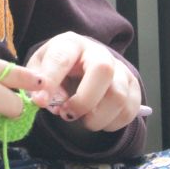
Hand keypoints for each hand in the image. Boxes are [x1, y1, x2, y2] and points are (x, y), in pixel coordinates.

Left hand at [26, 32, 142, 132]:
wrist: (81, 64)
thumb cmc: (57, 67)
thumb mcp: (39, 68)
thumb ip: (37, 83)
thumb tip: (44, 100)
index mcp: (71, 44)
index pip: (62, 58)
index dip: (51, 80)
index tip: (40, 101)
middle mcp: (99, 53)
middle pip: (103, 71)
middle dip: (83, 101)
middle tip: (67, 113)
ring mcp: (120, 69)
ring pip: (118, 96)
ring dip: (96, 118)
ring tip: (81, 118)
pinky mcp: (133, 86)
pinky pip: (129, 110)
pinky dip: (111, 124)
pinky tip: (96, 120)